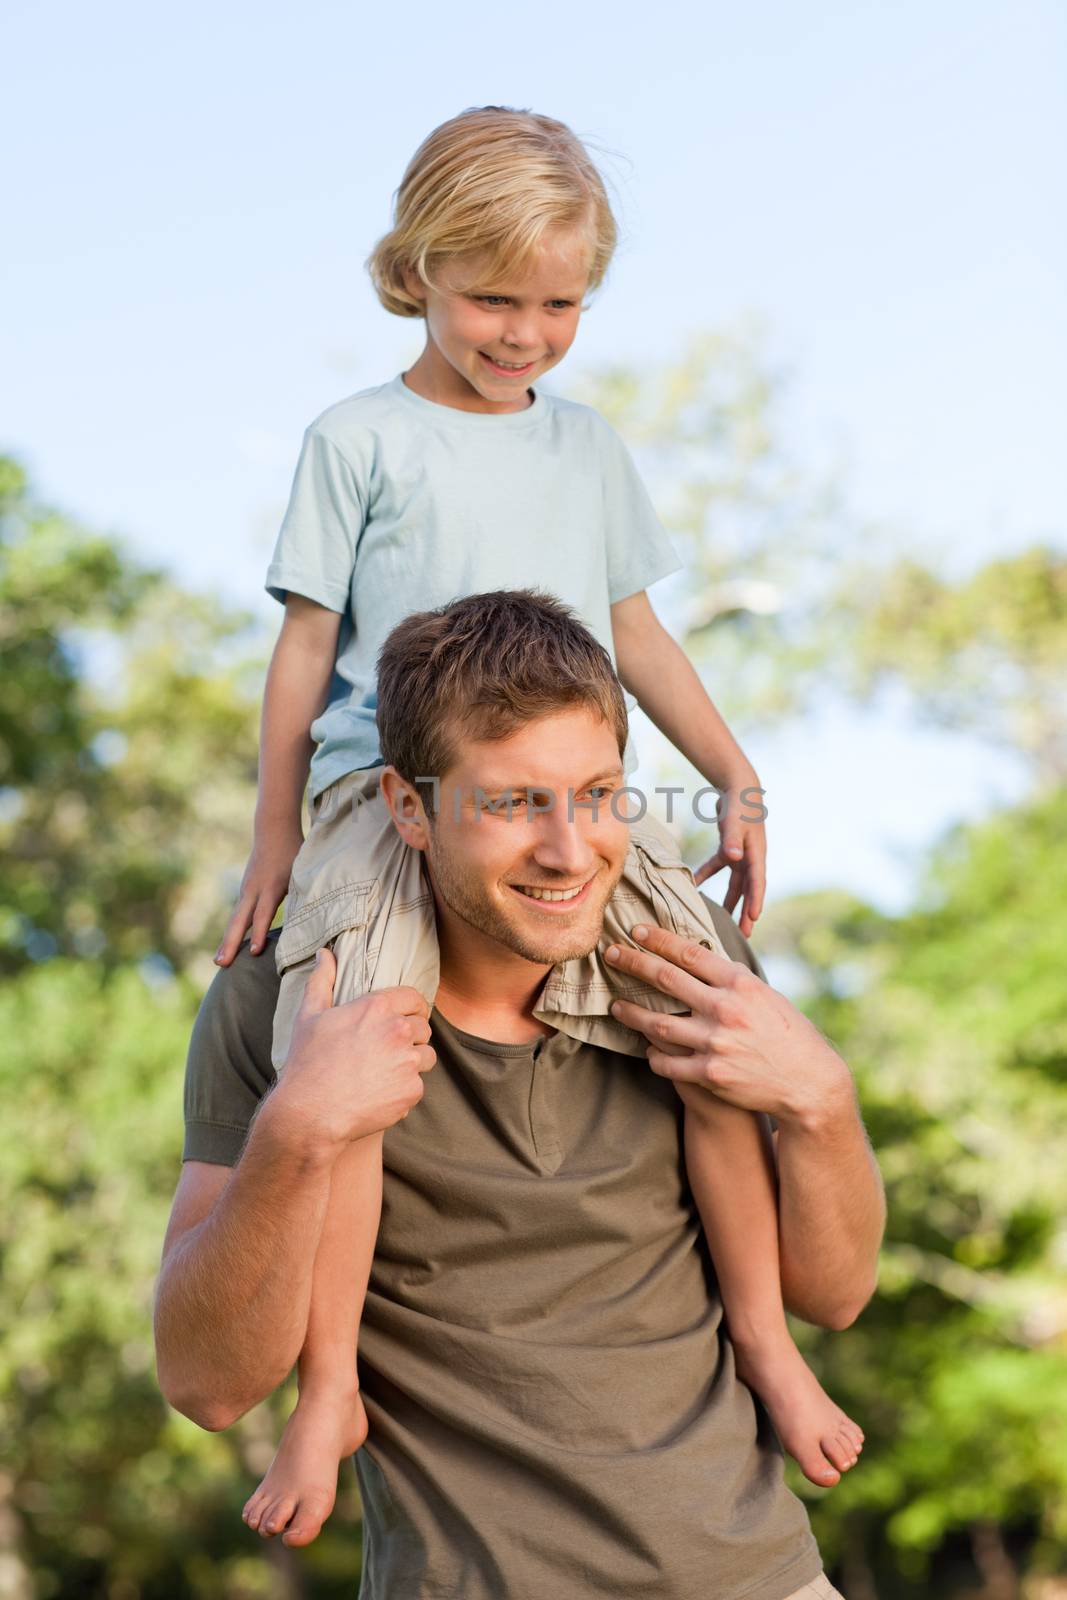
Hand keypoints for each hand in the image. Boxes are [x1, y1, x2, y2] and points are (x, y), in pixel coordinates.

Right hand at [216, 823, 303, 964]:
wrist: (273, 829)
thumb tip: (312, 921)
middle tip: (222, 964)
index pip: (264, 914)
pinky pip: (238, 915)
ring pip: (236, 920)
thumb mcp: (301, 871)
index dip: (260, 933)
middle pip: (240, 920)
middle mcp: (254, 890)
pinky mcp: (245, 891)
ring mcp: (246, 890)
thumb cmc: (293, 852)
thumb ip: (303, 893)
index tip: (255, 953)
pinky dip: (232, 931)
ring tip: (219, 962)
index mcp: (272, 886)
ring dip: (227, 940)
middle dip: (231, 943)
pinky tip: (227, 948)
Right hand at [271, 948, 435, 1150]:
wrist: (311, 1114)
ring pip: (426, 1057)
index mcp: (378, 1007)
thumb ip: (321, 980)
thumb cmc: (307, 1063)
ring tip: (385, 1072)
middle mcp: (399, 1031)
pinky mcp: (412, 1091)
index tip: (404, 1017)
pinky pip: (418, 1086)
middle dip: (411, 1037)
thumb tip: (325, 953)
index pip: (416, 998)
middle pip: (424, 1027)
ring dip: (412, 1062)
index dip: (412, 1008)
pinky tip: (380, 1094)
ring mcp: (409, 1062)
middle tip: (388, 1050)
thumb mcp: (309, 1016)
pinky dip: (404, 1090)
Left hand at [603, 924, 851, 1129]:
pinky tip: (647, 1049)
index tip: (637, 931)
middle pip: (667, 979)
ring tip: (616, 1006)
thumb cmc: (788, 1034)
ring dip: (632, 1013)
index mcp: (740, 984)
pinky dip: (654, 1055)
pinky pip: (668, 1063)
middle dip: (633, 963)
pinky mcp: (710, 1075)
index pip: (690, 954)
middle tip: (610, 954)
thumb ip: (733, 980)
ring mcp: (715, 1043)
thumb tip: (702, 959)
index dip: (659, 940)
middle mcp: (725, 1009)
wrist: (809, 1082)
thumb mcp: (766, 996)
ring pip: (658, 1023)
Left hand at [692, 780, 766, 936]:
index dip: (756, 901)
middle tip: (745, 935)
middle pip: (749, 890)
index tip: (753, 919)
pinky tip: (694, 888)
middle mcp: (751, 858)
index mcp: (756, 854)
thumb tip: (733, 857)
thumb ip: (733, 839)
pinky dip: (707, 876)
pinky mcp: (730, 849)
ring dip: (731, 901)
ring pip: (736, 884)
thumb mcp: (736, 820)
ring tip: (726, 922)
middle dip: (747, 912)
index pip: (757, 882)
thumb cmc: (740, 804)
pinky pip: (718, 867)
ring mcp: (741, 854)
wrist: (739, 787)